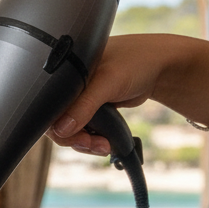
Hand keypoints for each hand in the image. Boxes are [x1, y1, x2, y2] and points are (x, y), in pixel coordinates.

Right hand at [46, 33, 177, 155]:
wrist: (161, 67)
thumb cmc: (136, 62)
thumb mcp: (108, 82)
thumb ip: (84, 105)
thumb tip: (61, 130)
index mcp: (66, 71)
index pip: (48, 105)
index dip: (58, 126)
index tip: (76, 137)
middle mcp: (69, 85)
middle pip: (58, 121)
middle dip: (75, 138)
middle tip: (93, 144)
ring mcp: (80, 97)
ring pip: (71, 128)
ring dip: (86, 141)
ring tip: (105, 145)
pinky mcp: (91, 107)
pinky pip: (84, 128)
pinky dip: (93, 138)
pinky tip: (106, 141)